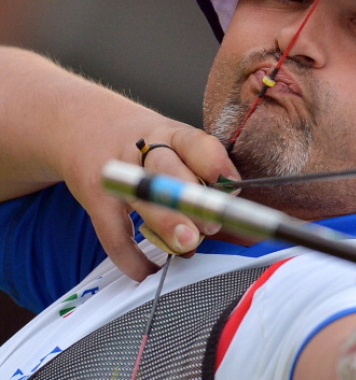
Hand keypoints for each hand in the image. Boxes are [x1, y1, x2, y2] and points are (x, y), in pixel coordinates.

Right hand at [0, 48, 239, 280]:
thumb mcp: (173, 144)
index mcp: (171, 134)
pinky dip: (131, 257)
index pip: (197, 144)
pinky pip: (113, 234)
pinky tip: (147, 270)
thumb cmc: (143, 144)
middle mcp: (143, 150)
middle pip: (168, 171)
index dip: (216, 166)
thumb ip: (200, 177)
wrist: (83, 125)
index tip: (232, 189)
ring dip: (167, 222)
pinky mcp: (96, 199)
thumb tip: (228, 224)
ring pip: (142, 198)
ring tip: (187, 243)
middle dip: (192, 199)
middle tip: (212, 223)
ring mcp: (117, 174)